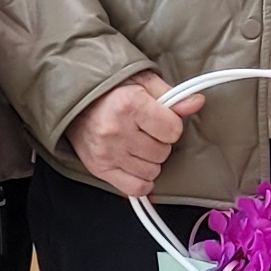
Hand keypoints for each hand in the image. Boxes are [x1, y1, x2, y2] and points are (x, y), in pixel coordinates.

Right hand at [71, 73, 187, 198]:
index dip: (171, 125)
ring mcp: (107, 153)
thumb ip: (172, 96)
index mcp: (129, 104)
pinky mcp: (100, 169)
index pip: (173, 130)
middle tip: (146, 131)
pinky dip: (141, 180)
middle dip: (160, 142)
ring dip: (150, 161)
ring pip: (152, 171)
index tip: (161, 120)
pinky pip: (135, 188)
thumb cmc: (110, 91)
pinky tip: (136, 165)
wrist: (75, 102)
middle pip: (163, 153)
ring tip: (137, 144)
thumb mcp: (142, 82)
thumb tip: (196, 103)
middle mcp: (116, 130)